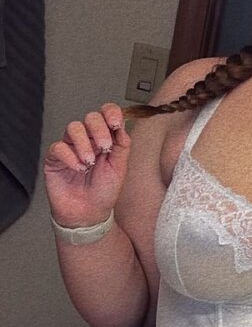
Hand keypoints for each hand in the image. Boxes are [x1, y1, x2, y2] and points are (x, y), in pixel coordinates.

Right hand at [43, 104, 131, 228]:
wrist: (89, 213)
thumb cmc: (104, 191)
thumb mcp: (120, 168)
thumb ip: (122, 145)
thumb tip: (122, 127)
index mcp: (105, 139)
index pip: (106, 115)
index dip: (111, 113)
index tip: (116, 122)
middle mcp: (88, 140)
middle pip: (90, 117)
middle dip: (99, 129)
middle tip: (104, 148)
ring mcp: (70, 147)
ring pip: (73, 128)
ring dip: (84, 144)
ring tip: (90, 163)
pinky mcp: (55, 158)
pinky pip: (58, 147)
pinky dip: (70, 157)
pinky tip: (78, 169)